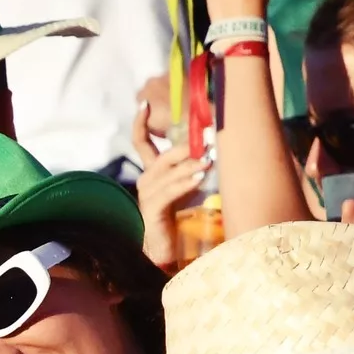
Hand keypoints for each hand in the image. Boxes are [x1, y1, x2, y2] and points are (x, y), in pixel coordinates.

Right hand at [133, 103, 206, 269]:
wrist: (166, 249)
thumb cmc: (179, 217)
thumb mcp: (186, 186)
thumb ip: (193, 168)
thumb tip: (213, 148)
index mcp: (152, 172)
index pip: (141, 143)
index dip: (139, 124)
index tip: (143, 104)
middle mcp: (146, 181)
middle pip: (162, 156)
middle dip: (184, 148)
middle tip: (206, 141)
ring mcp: (147, 196)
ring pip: (167, 174)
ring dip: (189, 166)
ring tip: (208, 162)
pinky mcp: (152, 211)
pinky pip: (168, 193)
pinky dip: (183, 185)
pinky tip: (197, 180)